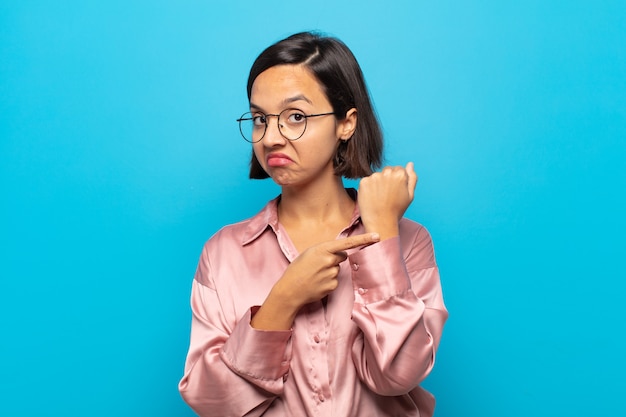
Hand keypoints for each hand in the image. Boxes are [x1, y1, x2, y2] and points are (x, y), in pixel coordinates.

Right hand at [251, 233, 379, 329]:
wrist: (289, 290)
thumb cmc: (297, 269)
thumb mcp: (308, 254)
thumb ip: (325, 251)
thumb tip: (341, 255)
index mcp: (322, 249)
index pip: (347, 243)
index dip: (363, 239)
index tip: (377, 236)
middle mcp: (329, 261)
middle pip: (341, 256)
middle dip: (333, 259)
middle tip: (317, 265)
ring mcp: (331, 274)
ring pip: (337, 269)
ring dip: (329, 271)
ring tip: (314, 275)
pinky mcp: (332, 286)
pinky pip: (335, 281)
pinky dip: (328, 282)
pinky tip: (316, 284)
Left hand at [357, 162, 417, 239]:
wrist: (380, 223)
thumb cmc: (396, 211)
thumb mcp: (410, 195)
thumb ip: (412, 177)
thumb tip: (410, 164)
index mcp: (400, 175)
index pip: (399, 169)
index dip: (397, 181)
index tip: (394, 191)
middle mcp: (387, 173)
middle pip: (387, 170)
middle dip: (387, 179)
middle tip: (387, 195)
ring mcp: (374, 177)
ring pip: (377, 176)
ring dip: (377, 183)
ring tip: (379, 198)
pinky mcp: (363, 182)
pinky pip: (367, 181)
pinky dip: (368, 188)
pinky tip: (371, 198)